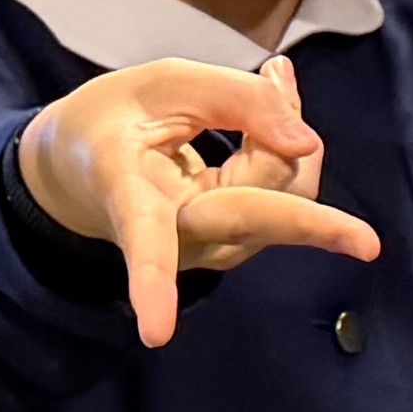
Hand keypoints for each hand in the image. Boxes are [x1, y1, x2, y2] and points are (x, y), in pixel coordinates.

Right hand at [15, 48, 379, 346]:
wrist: (80, 169)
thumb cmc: (115, 121)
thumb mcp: (164, 84)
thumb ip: (235, 99)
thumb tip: (309, 141)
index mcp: (131, 198)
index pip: (146, 242)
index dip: (151, 285)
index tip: (155, 334)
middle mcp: (176, 239)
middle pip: (259, 217)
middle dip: (314, 225)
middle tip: (332, 174)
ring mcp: (211, 250)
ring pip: (287, 194)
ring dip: (291, 136)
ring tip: (272, 77)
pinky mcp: (237, 246)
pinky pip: (287, 193)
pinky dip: (290, 145)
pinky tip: (278, 95)